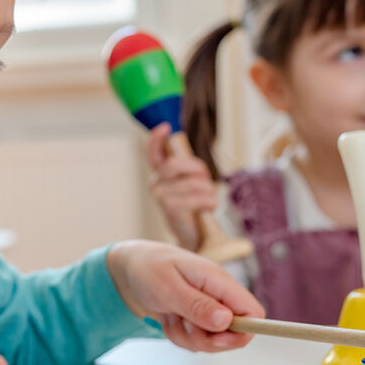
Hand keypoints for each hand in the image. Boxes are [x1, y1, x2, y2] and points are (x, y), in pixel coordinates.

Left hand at [106, 240, 264, 352]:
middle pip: (235, 333)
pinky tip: (167, 318)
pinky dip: (179, 336)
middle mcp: (218, 296)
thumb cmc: (147, 269)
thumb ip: (197, 305)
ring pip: (213, 341)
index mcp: (218, 281)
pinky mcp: (195, 319)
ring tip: (170, 316)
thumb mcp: (168, 288)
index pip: (253, 311)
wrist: (128, 268)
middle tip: (182, 326)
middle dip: (208, 340)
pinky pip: (195, 341)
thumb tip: (226, 321)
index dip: (244, 331)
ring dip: (189, 338)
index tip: (216, 339)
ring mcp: (207, 309)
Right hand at [146, 122, 218, 251]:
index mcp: (160, 176)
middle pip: (176, 163)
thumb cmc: (194, 208)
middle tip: (206, 180)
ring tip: (207, 201)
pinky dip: (211, 202)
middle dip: (197, 169)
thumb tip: (182, 143)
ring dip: (209, 190)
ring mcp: (161, 196)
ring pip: (194, 182)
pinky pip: (201, 196)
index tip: (165, 127)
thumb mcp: (190, 184)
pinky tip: (207, 210)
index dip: (156, 139)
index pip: (153, 153)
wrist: (193, 238)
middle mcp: (155, 184)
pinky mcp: (171, 207)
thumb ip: (186, 168)